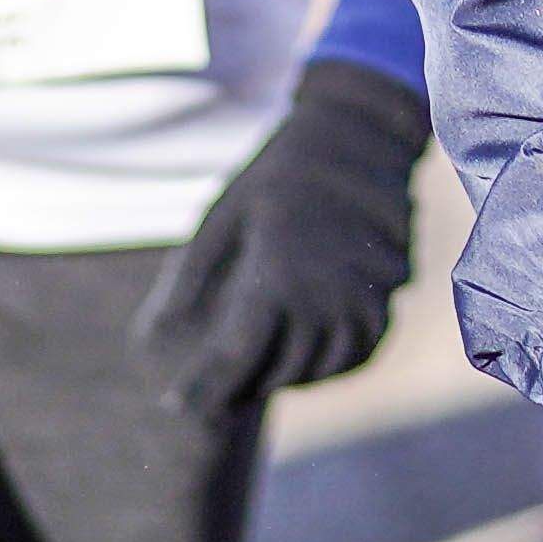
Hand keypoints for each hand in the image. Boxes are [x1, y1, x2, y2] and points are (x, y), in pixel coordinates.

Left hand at [135, 57, 427, 399]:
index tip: (175, 404)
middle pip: (275, 372)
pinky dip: (327, 365)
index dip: (201, 390)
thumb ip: (187, 280)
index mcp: (276, 277)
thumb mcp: (221, 217)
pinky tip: (303, 350)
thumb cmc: (276, 175)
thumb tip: (153, 335)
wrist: (358, 137)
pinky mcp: (389, 297)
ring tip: (256, 366)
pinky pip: (358, 353)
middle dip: (239, 383)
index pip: (232, 360)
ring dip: (283, 376)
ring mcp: (364, 300)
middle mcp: (324, 297)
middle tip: (214, 380)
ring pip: (317, 370)